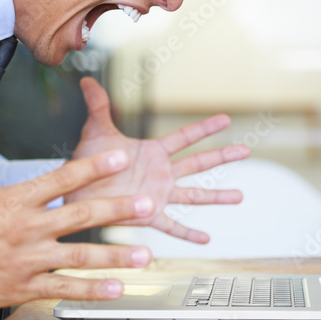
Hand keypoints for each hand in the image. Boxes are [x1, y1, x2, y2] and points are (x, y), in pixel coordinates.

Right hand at [0, 102, 154, 309]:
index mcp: (15, 199)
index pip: (61, 179)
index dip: (93, 168)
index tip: (121, 159)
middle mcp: (25, 228)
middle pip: (80, 215)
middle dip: (117, 210)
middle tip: (147, 204)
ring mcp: (26, 260)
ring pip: (78, 256)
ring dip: (114, 256)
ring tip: (145, 255)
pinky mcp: (22, 287)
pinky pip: (62, 288)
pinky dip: (91, 288)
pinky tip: (117, 287)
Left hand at [65, 77, 249, 243]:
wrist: (74, 191)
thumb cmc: (87, 161)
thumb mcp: (96, 132)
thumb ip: (98, 106)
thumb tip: (86, 80)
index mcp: (153, 151)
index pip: (184, 137)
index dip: (205, 127)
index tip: (226, 118)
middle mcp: (162, 173)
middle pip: (198, 163)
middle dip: (222, 156)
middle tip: (245, 151)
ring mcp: (158, 195)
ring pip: (194, 195)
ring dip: (217, 196)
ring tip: (239, 196)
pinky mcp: (148, 216)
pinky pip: (172, 226)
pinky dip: (188, 233)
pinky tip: (206, 239)